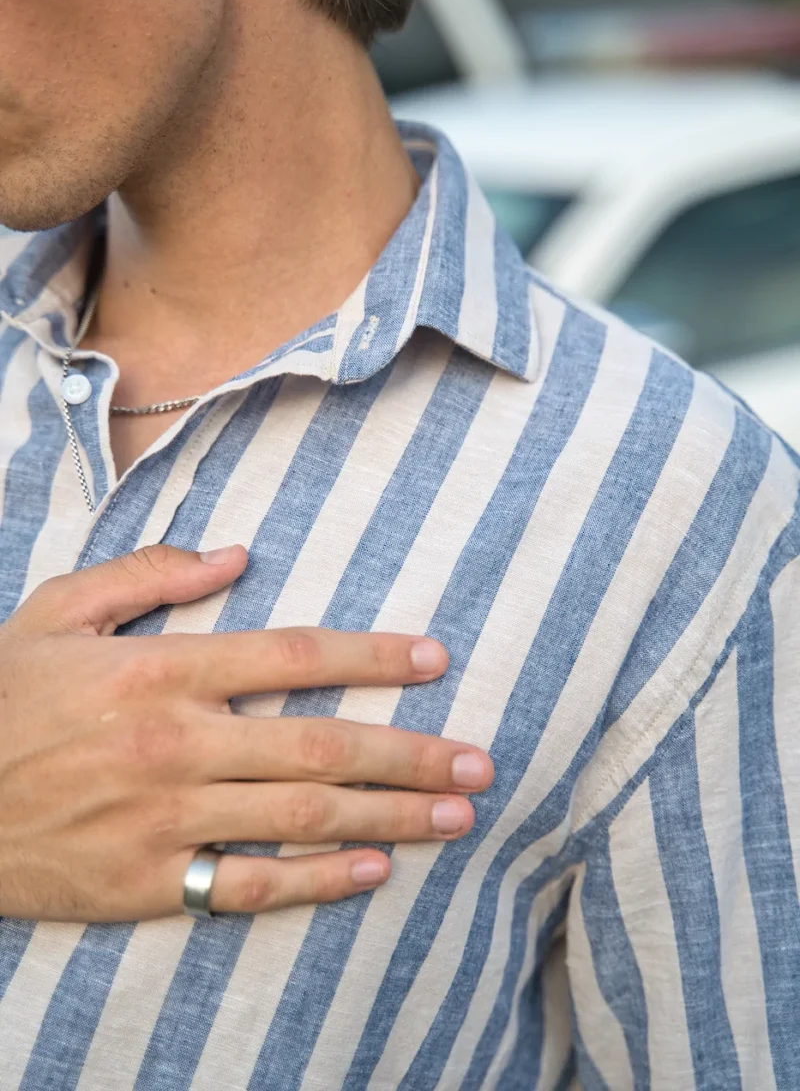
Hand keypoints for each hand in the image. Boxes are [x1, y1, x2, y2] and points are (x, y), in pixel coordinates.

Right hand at [0, 545, 492, 921]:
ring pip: (299, 816)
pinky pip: (244, 886)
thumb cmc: (2, 696)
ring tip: (455, 817)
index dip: (373, 655)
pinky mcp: (145, 881)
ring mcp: (163, 818)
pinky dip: (313, 881)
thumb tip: (239, 554)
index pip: (293, 655)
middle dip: (410, 752)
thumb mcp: (58, 610)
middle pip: (319, 743)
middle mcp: (175, 743)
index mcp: (159, 670)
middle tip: (480, 762)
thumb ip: (149, 573)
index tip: (437, 658)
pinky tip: (372, 874)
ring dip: (388, 816)